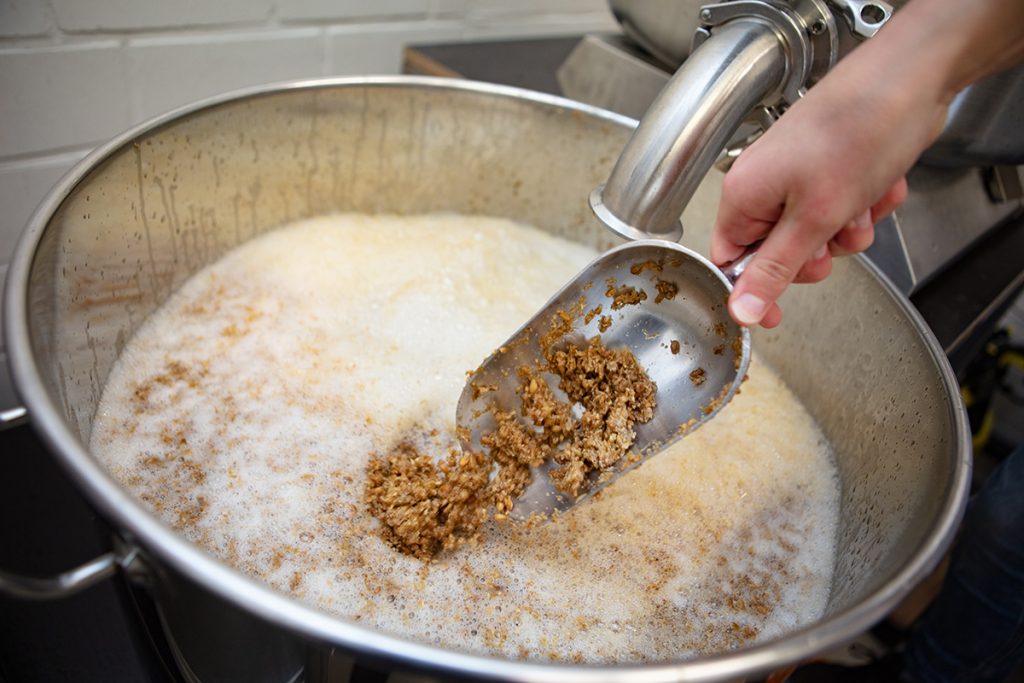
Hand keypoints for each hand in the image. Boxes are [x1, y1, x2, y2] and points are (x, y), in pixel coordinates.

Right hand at [710, 0, 1023, 327]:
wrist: (911, 81)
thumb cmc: (857, 132)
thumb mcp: (814, 218)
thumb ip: (775, 269)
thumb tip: (741, 309)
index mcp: (744, 194)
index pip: (730, 260)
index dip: (752, 289)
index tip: (773, 314)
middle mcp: (765, 185)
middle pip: (777, 252)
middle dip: (814, 254)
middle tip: (831, 240)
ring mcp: (799, 176)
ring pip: (817, 235)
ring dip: (847, 230)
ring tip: (861, 202)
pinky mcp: (832, 170)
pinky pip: (843, 211)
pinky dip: (865, 205)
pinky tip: (878, 184)